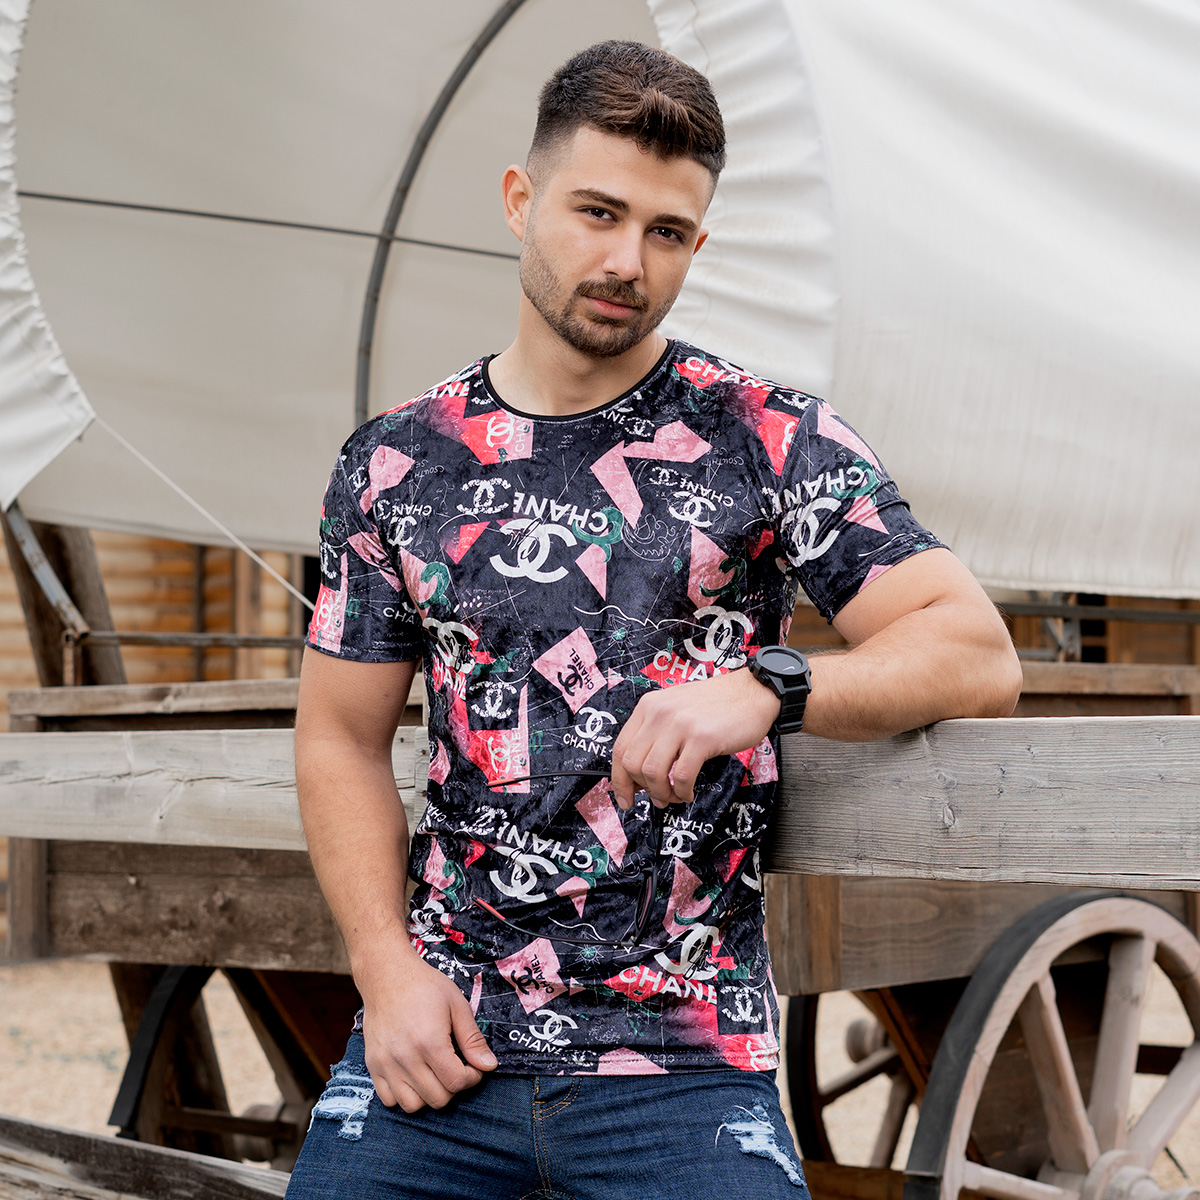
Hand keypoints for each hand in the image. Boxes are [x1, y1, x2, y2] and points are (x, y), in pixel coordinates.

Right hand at [355, 934, 496, 1111]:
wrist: (387, 975)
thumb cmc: (425, 986)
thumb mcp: (457, 1006)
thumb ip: (473, 1039)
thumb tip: (489, 1066)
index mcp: (430, 1042)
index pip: (456, 1082)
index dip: (472, 1078)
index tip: (473, 1066)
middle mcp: (406, 1058)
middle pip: (437, 1099)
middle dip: (453, 1088)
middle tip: (455, 1068)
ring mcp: (386, 1064)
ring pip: (412, 1105)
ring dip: (429, 1095)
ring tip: (435, 1073)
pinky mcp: (373, 1065)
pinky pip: (389, 1099)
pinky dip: (404, 1095)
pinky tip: (414, 1076)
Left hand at [610, 667, 779, 808]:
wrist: (753, 691)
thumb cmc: (717, 704)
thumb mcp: (676, 709)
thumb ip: (655, 734)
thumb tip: (640, 774)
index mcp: (649, 706)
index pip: (620, 748)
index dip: (619, 780)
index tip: (625, 797)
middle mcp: (660, 713)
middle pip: (632, 763)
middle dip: (641, 790)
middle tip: (656, 799)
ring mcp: (680, 724)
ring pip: (652, 773)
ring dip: (661, 793)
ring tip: (675, 796)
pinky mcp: (702, 738)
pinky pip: (681, 776)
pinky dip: (682, 792)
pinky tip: (689, 792)